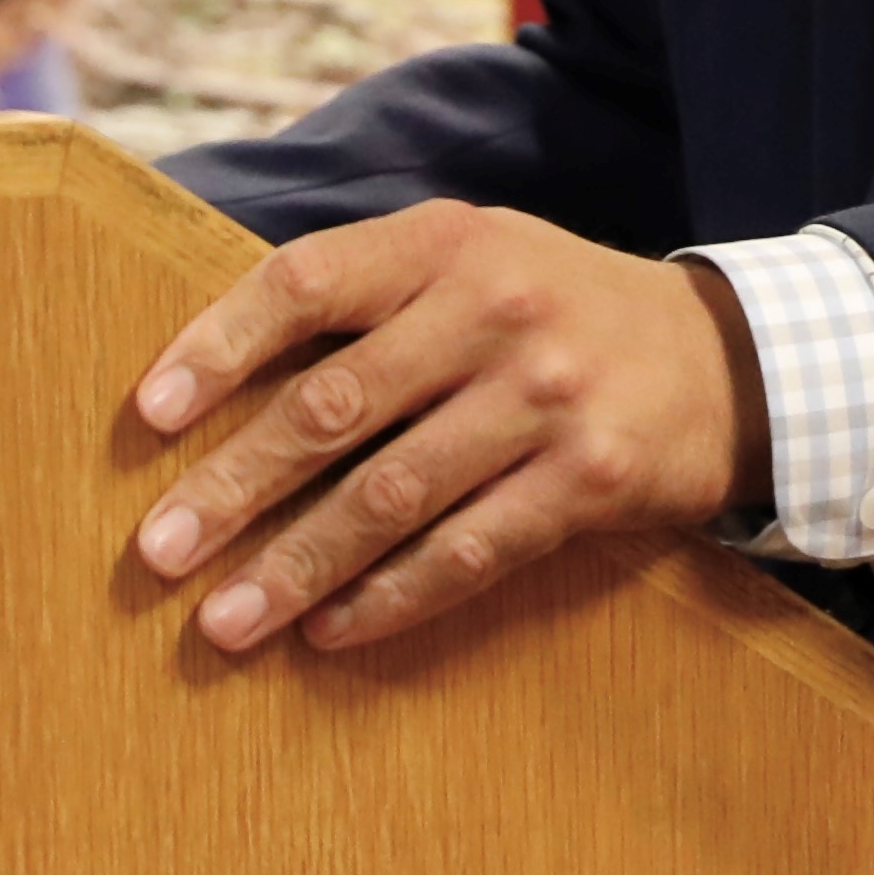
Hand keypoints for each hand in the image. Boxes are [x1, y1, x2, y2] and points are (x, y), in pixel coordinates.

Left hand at [126, 203, 771, 654]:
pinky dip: (389, 600)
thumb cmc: (556, 311)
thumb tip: (214, 370)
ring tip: (222, 622)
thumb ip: (368, 294)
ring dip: (293, 567)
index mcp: (445, 243)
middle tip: (157, 553)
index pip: (305, 283)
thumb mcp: (474, 259)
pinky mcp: (587, 481)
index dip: (218, 346)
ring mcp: (545, 399)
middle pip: (333, 406)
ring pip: (390, 497)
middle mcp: (494, 310)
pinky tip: (329, 631)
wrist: (726, 360)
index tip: (147, 416)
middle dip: (233, 487)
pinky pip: (467, 554)